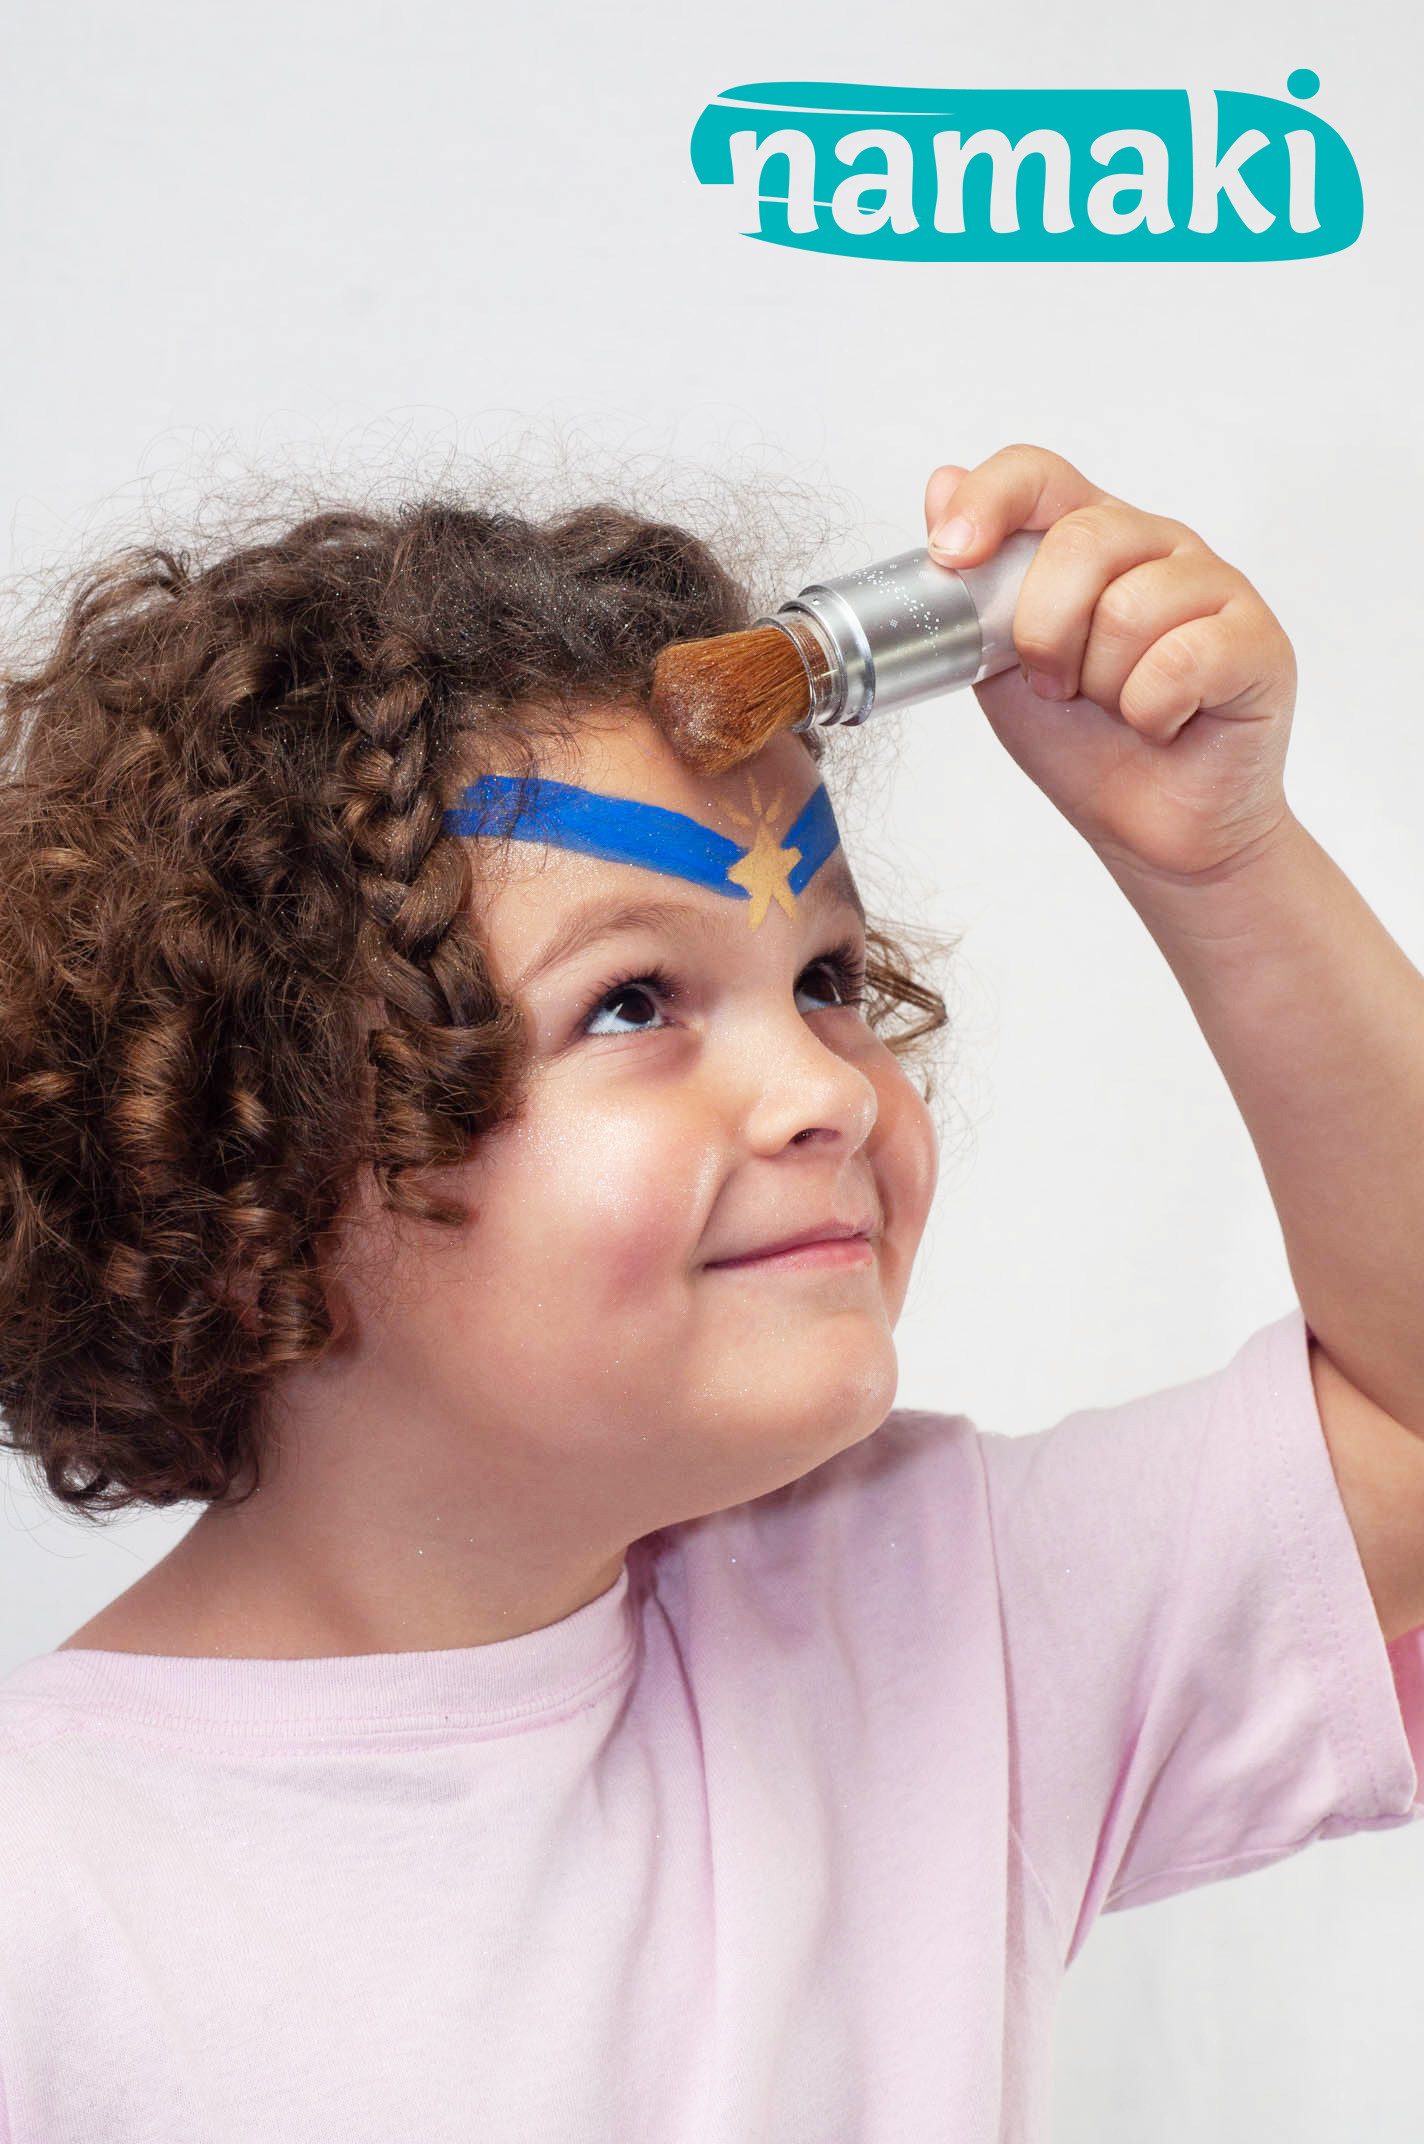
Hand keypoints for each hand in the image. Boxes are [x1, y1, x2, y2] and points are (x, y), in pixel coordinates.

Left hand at [923, 443, 1297, 882]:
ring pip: (1130, 608)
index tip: (951, 556)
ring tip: (1117, 707)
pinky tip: (1165, 724)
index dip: (989, 502)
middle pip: (1082, 541)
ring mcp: (1215, 586)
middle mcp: (1156, 545)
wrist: (1151, 826)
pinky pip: (1184, 659)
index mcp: (1091, 538)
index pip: (1038, 475)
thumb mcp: (999, 668)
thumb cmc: (1084, 742)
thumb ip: (975, 588)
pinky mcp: (1259, 640)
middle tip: (1055, 686)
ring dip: (1103, 684)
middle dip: (1044, 633)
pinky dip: (1153, 711)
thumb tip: (942, 480)